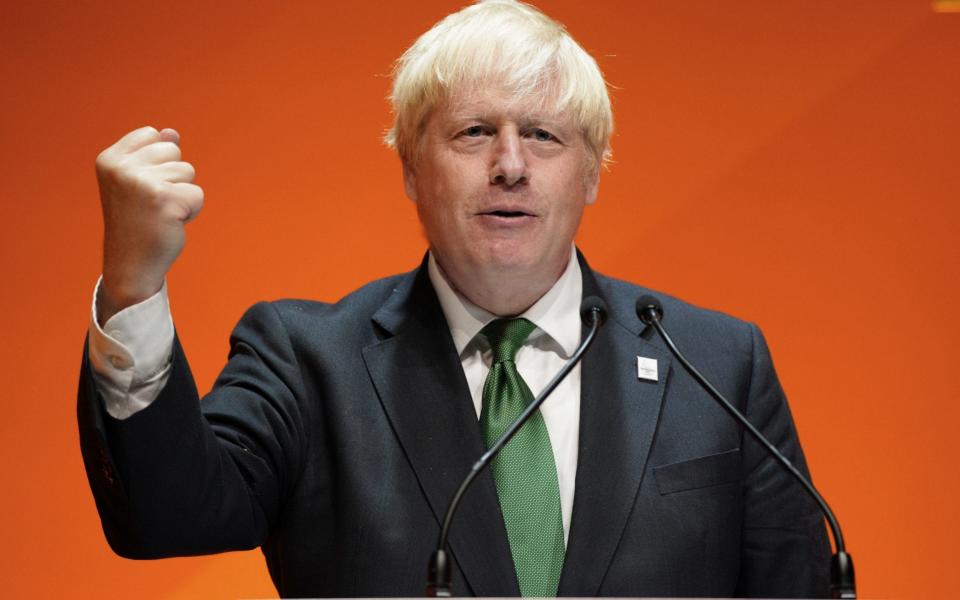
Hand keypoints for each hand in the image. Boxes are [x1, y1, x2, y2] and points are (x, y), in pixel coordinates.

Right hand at [95, 126, 203, 323]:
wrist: (131, 264)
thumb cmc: (137, 221)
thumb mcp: (139, 183)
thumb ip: (153, 155)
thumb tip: (172, 132)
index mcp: (110, 159)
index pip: (152, 135)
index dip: (159, 161)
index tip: (143, 187)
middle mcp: (122, 168)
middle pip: (174, 151)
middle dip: (173, 177)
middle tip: (154, 203)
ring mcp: (142, 183)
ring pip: (188, 171)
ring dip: (183, 194)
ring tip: (161, 213)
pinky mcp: (164, 200)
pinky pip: (197, 194)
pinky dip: (191, 210)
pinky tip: (171, 223)